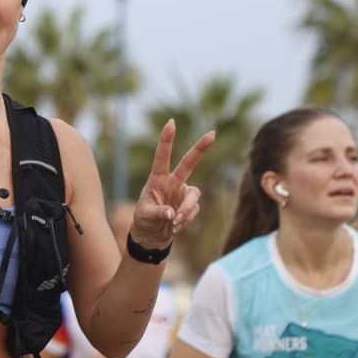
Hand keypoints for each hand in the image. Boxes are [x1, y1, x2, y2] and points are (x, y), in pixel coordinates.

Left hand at [129, 120, 214, 249]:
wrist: (152, 235)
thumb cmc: (144, 220)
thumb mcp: (144, 216)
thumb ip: (157, 213)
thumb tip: (173, 214)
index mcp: (157, 178)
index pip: (162, 156)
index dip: (166, 140)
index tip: (171, 123)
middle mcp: (173, 182)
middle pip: (189, 162)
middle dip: (200, 148)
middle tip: (212, 133)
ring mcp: (183, 192)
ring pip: (194, 196)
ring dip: (186, 210)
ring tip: (175, 223)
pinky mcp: (191, 205)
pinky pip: (194, 210)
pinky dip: (186, 219)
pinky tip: (175, 226)